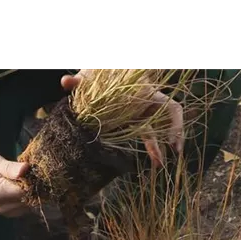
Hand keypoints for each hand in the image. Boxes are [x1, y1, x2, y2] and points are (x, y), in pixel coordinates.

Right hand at [0, 151, 29, 217]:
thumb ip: (10, 167)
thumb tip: (26, 168)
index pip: (27, 191)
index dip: (35, 181)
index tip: (36, 171)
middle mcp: (0, 206)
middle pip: (29, 201)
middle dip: (35, 188)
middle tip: (32, 173)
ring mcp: (1, 212)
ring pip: (27, 206)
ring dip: (30, 194)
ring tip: (25, 179)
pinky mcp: (3, 213)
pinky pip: (21, 209)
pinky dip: (25, 199)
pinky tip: (20, 187)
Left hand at [61, 69, 183, 167]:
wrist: (98, 75)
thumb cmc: (97, 74)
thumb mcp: (89, 77)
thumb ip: (79, 79)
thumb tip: (65, 81)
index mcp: (145, 92)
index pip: (170, 107)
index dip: (175, 124)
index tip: (171, 140)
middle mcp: (147, 104)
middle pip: (168, 122)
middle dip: (172, 139)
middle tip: (170, 156)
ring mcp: (142, 114)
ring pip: (156, 132)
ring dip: (158, 148)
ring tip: (158, 165)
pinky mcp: (134, 122)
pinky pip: (146, 136)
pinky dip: (150, 148)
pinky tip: (151, 161)